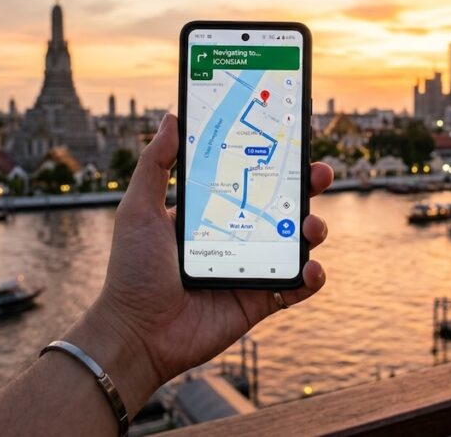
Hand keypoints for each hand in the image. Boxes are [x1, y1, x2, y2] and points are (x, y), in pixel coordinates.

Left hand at [65, 113, 333, 415]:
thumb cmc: (131, 271)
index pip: (251, 178)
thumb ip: (155, 164)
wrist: (136, 333)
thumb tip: (172, 118)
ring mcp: (252, 268)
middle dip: (308, 186)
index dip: (275, 160)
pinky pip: (297, 287)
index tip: (292, 140)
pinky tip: (310, 268)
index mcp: (212, 212)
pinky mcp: (260, 300)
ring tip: (311, 226)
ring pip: (297, 242)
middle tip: (319, 173)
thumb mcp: (138, 209)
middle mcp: (237, 236)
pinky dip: (312, 277)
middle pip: (282, 205)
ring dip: (315, 228)